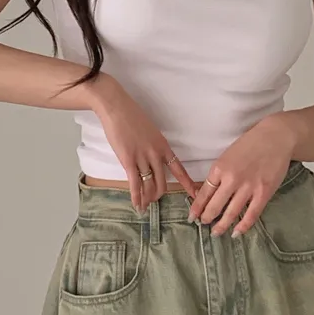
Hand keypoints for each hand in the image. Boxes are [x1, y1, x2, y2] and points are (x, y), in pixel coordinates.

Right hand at [89, 76, 197, 210]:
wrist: (117, 108)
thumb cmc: (131, 117)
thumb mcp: (150, 132)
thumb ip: (153, 147)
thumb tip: (151, 160)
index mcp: (163, 146)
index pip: (179, 169)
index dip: (187, 183)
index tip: (195, 194)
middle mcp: (156, 154)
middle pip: (162, 182)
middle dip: (158, 194)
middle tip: (154, 201)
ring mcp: (143, 157)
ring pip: (148, 185)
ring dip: (147, 198)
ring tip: (144, 206)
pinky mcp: (128, 160)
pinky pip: (135, 183)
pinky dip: (136, 196)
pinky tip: (137, 205)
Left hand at [188, 113, 296, 236]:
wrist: (275, 137)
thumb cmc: (250, 143)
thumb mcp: (228, 155)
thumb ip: (219, 173)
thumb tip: (208, 191)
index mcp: (219, 168)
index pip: (204, 193)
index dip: (197, 207)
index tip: (192, 216)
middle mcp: (231, 179)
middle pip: (215, 206)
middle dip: (207, 218)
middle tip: (203, 225)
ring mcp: (248, 187)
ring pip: (231, 213)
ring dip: (221, 225)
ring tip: (216, 233)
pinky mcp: (264, 193)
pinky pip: (251, 215)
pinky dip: (243, 226)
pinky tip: (236, 232)